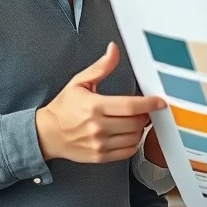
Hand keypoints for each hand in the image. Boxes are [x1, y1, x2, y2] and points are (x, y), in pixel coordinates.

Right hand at [36, 42, 165, 163]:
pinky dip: (133, 142)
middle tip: (144, 109)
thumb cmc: (63, 108)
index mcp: (94, 106)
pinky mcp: (100, 157)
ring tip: (134, 120)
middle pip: (136, 122)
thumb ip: (101, 67)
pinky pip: (128, 151)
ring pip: (134, 137)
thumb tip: (113, 50)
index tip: (159, 101)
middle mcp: (98, 127)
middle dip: (145, 114)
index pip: (130, 106)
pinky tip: (128, 133)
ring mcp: (100, 144)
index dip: (149, 103)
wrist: (46, 134)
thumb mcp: (79, 82)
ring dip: (140, 128)